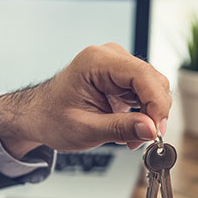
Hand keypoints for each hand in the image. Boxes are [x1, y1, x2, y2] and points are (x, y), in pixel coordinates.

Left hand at [0, 43, 171, 157]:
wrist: (42, 116)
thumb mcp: (86, 129)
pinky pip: (146, 94)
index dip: (155, 104)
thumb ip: (121, 128)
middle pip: (153, 81)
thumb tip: (151, 130)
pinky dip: (145, 114)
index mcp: (97, 62)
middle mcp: (110, 58)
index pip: (142, 75)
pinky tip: (133, 129)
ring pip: (154, 88)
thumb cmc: (54, 118)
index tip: (156, 130)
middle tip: (147, 138)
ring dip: (151, 115)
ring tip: (134, 138)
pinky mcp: (123, 80)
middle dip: (155, 112)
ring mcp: (118, 67)